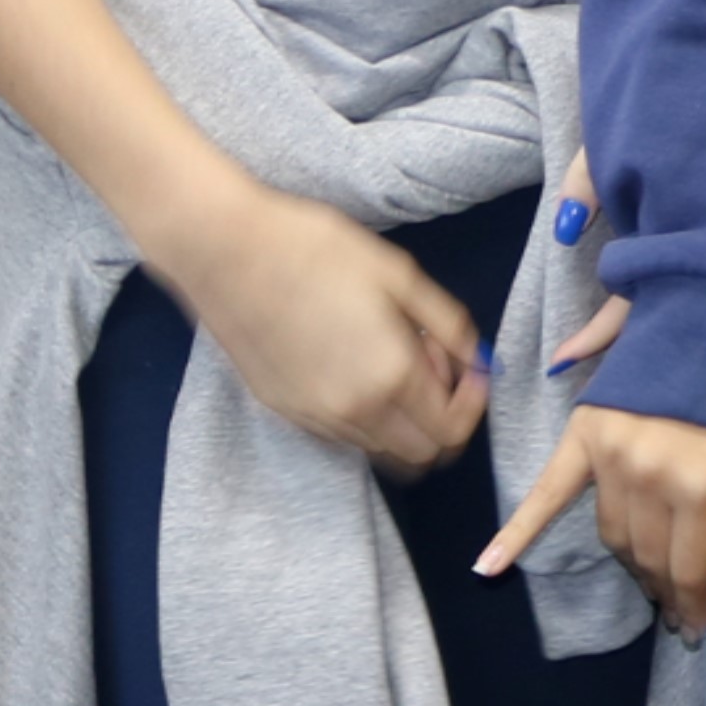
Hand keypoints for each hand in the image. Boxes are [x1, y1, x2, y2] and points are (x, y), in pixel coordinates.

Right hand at [149, 181, 487, 470]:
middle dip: (442, 416)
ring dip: (402, 416)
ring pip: (380, 447)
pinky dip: (365, 415)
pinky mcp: (282, 411)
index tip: (470, 368)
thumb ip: (450, 325)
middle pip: (420, 454)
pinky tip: (354, 363)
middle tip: (432, 360)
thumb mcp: (401, 275)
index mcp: (390, 378)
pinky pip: (342, 435)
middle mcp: (353, 413)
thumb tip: (480, 360)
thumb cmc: (317, 251)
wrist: (226, 252)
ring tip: (390, 355)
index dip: (473, 404)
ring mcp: (312, 418)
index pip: (451, 432)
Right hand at [477, 292, 705, 636]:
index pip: (687, 569)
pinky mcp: (584, 433)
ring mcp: (611, 456)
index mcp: (701, 487)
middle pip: (647, 556)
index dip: (694, 604)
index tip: (697, 628)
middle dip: (664, 587)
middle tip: (678, 608)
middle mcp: (650, 476)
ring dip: (629, 562)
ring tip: (647, 582)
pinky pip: (547, 491)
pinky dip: (517, 531)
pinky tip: (489, 567)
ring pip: (613, 533)